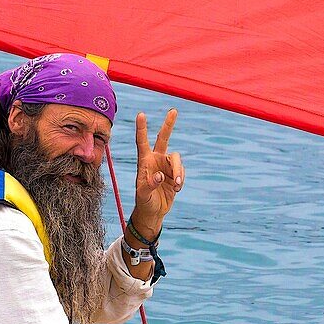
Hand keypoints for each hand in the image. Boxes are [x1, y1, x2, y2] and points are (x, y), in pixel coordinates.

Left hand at [131, 109, 184, 236]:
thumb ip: (149, 185)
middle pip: (163, 138)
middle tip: (173, 111)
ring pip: (177, 159)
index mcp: (144, 161)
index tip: (141, 114)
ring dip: (178, 171)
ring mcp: (166, 166)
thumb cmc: (144, 202)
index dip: (142, 128)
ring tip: (176, 185)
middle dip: (168, 125)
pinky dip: (181, 179)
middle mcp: (155, 160)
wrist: (153, 211)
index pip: (142, 142)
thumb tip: (160, 176)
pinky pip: (182, 171)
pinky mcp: (175, 173)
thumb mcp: (142, 195)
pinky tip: (176, 188)